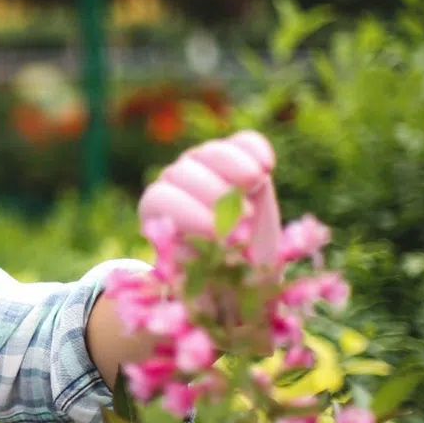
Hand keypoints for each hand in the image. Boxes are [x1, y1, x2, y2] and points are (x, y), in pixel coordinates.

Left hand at [138, 130, 280, 267]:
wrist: (246, 263)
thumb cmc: (217, 276)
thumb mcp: (203, 280)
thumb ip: (195, 267)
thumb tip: (198, 258)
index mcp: (156, 211)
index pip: (160, 199)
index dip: (187, 213)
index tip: (216, 233)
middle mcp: (175, 182)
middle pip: (184, 172)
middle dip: (215, 194)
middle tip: (242, 216)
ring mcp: (205, 164)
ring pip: (211, 152)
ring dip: (234, 167)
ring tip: (255, 185)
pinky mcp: (238, 157)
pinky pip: (242, 142)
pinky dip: (255, 150)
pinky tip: (267, 167)